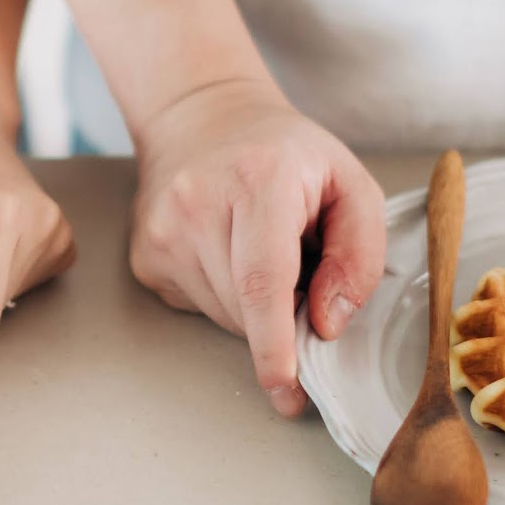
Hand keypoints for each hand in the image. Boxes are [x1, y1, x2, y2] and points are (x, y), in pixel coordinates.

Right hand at [129, 77, 387, 417]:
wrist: (201, 116)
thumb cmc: (284, 153)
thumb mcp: (349, 182)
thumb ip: (359, 253)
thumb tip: (327, 324)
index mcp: (257, 180)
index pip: (262, 279)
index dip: (275, 343)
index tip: (286, 388)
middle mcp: (196, 204)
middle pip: (247, 309)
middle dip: (284, 318)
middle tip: (301, 272)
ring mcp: (161, 232)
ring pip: (224, 317)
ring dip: (254, 309)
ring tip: (259, 249)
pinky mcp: (145, 256)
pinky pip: (198, 307)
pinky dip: (224, 298)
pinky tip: (226, 252)